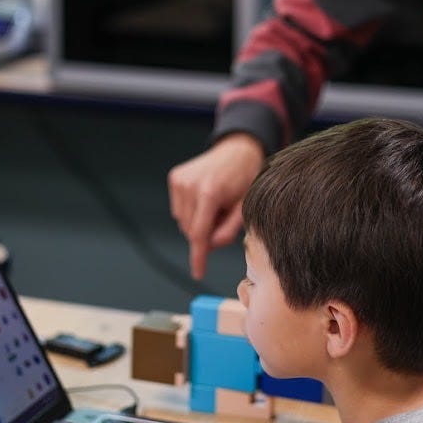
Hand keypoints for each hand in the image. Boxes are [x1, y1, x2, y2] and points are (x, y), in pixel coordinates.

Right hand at [168, 134, 265, 279]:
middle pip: (191, 230)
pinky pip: (179, 209)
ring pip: (183, 221)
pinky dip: (191, 210)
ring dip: (198, 221)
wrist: (238, 148)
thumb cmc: (246, 177)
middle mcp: (190, 186)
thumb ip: (229, 230)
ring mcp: (180, 180)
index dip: (198, 257)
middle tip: (225, 218)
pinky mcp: (175, 177)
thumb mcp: (245, 206)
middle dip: (206, 233)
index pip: (199, 235)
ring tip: (217, 204)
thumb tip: (210, 246)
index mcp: (209, 193)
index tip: (198, 273)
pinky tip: (206, 197)